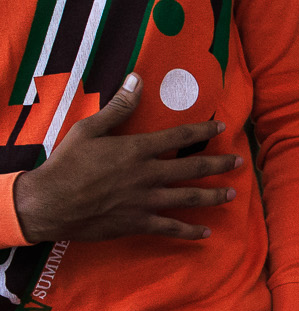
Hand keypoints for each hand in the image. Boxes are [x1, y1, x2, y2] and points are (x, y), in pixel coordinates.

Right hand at [14, 74, 239, 242]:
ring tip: (232, 194)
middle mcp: (148, 175)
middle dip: (220, 165)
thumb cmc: (65, 164)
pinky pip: (170, 227)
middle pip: (193, 168)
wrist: (47, 203)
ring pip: (189, 198)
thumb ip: (118, 106)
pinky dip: (190, 230)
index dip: (204, 132)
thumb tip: (137, 79)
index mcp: (137, 150)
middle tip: (239, 162)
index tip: (222, 128)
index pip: (180, 137)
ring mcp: (145, 201)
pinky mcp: (137, 222)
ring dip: (213, 196)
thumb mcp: (88, 129)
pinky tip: (206, 232)